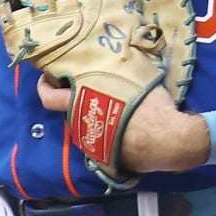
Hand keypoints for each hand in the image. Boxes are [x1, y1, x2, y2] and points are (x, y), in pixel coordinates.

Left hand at [37, 75, 209, 173]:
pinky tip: (120, 130)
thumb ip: (117, 72)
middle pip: (67, 113)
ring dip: (89, 119)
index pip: (50, 97)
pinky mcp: (104, 159)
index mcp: (84, 102)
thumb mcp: (135, 78)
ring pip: (83, 128)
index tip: (48, 79)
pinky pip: (98, 144)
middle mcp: (82, 125)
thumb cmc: (153, 106)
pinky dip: (103, 136)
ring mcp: (92, 145)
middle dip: (72, 101)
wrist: (171, 140)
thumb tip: (118, 55)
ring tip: (108, 109)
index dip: (44, 87)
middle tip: (84, 90)